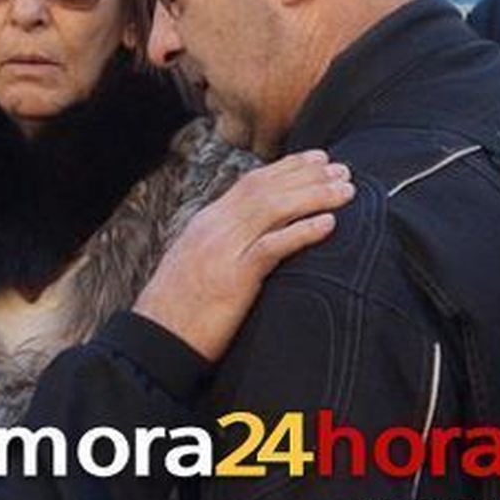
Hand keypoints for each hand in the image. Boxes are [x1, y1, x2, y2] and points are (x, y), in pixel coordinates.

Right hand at [133, 150, 352, 361]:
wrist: (154, 339)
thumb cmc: (179, 309)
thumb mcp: (198, 264)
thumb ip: (223, 244)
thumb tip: (253, 236)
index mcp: (206, 223)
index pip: (250, 183)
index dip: (287, 168)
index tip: (316, 160)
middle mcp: (214, 228)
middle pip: (266, 188)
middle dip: (307, 175)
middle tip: (342, 168)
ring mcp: (222, 251)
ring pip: (273, 209)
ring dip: (314, 196)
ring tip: (345, 190)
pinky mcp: (232, 279)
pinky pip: (272, 247)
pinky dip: (302, 232)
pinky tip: (329, 224)